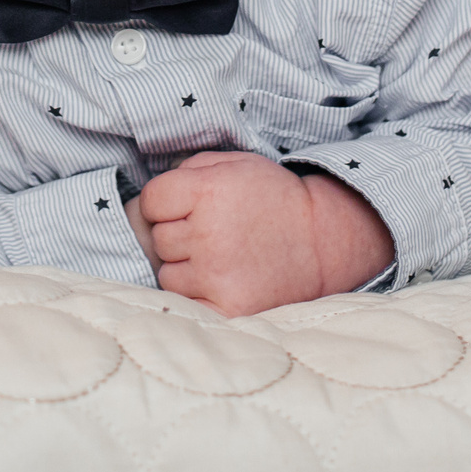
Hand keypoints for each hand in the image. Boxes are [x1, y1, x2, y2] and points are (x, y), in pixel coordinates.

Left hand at [136, 152, 393, 316]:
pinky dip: (197, 296)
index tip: (188, 207)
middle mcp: (209, 233)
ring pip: (168, 274)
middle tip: (214, 232)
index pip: (150, 201)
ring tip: (221, 258)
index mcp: (208, 191)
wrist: (321, 241)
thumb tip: (149, 199)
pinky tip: (221, 282)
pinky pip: (185, 303)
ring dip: (186, 268)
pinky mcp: (229, 308)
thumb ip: (187, 171)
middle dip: (178, 235)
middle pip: (158, 239)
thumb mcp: (233, 163)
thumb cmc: (272, 198)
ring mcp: (217, 275)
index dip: (166, 203)